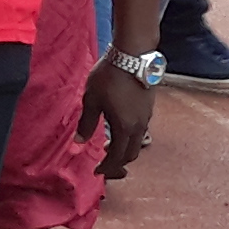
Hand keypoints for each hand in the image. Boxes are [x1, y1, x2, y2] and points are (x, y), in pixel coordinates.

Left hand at [77, 57, 156, 179]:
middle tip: (104, 165)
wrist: (133, 56)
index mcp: (124, 127)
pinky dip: (129, 137)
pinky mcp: (149, 107)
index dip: (108, 167)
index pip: (118, 156)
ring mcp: (147, 116)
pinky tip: (118, 129)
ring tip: (108, 147)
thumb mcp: (91, 100)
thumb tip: (79, 143)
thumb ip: (86, 123)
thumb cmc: (109, 77)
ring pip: (137, 142)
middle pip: (131, 153)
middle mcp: (140, 125)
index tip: (97, 172)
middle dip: (118, 163)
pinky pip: (140, 130)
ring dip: (124, 149)